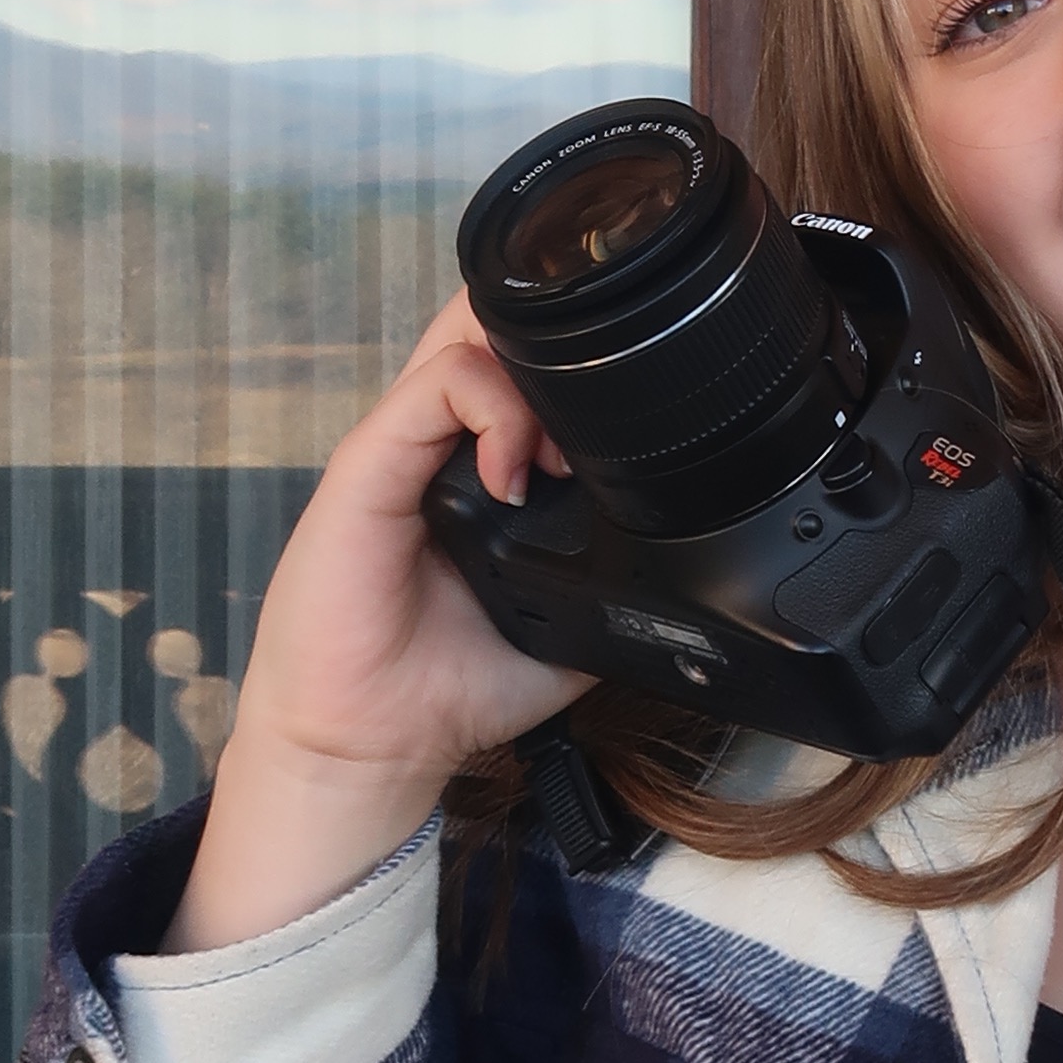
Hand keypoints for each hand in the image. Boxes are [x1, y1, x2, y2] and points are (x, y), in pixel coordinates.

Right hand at [163, 289, 596, 949]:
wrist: (371, 740)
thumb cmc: (450, 684)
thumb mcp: (571, 624)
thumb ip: (619, 576)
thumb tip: (697, 566)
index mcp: (478, 464)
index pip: (524, 362)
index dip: (585, 359)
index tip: (637, 415)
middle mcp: (438, 440)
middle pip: (492, 323)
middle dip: (559, 338)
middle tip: (605, 410)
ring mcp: (401, 445)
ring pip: (466, 334)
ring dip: (534, 369)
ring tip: (565, 450)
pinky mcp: (366, 463)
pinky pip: (435, 390)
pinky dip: (493, 412)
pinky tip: (515, 479)